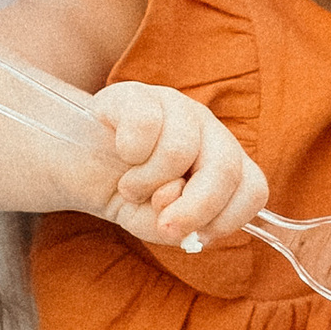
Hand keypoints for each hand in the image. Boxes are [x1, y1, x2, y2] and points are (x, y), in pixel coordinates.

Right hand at [92, 83, 268, 245]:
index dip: (229, 219)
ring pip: (180, 150)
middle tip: (163, 224)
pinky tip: (119, 154)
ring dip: (147, 183)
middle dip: (195, 209)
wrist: (77, 167)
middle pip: (225, 170)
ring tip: (130, 186)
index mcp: (223, 163)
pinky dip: (128, 153)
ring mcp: (176, 106)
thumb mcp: (155, 223)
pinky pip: (145, 126)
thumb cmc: (126, 194)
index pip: (253, 190)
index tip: (197, 235)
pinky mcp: (138, 94)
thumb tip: (181, 224)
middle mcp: (209, 131)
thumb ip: (179, 227)